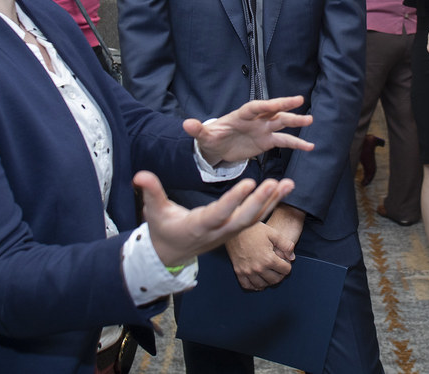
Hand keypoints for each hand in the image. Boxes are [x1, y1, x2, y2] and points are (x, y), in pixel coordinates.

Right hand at [135, 170, 294, 268]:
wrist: (172, 254)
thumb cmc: (163, 229)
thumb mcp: (154, 211)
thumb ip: (151, 192)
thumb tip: (140, 175)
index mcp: (198, 226)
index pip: (219, 212)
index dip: (234, 199)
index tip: (248, 183)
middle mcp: (218, 231)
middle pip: (243, 218)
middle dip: (260, 201)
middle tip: (276, 182)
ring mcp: (229, 232)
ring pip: (254, 218)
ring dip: (272, 201)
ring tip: (288, 183)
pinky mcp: (235, 230)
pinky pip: (255, 217)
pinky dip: (270, 203)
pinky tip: (283, 188)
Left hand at [185, 95, 312, 166]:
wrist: (216, 148)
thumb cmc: (210, 138)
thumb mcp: (203, 136)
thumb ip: (197, 130)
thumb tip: (186, 124)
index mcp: (241, 115)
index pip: (255, 107)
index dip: (266, 105)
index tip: (277, 103)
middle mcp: (255, 119)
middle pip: (272, 111)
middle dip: (284, 106)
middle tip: (299, 100)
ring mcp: (263, 130)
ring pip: (282, 124)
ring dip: (295, 122)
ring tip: (311, 120)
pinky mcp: (267, 142)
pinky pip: (284, 142)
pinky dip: (297, 144)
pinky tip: (309, 146)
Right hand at [224, 220, 296, 290]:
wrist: (235, 228)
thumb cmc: (254, 229)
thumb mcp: (273, 233)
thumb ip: (286, 245)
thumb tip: (292, 257)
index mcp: (268, 259)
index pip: (285, 270)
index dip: (288, 266)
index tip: (285, 262)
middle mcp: (258, 268)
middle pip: (275, 280)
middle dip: (280, 275)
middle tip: (279, 268)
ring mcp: (247, 271)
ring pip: (262, 285)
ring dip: (268, 281)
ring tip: (270, 274)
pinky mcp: (238, 271)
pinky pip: (247, 285)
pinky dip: (254, 286)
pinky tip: (258, 281)